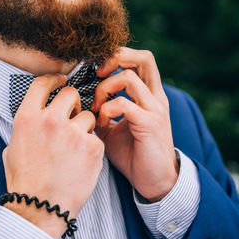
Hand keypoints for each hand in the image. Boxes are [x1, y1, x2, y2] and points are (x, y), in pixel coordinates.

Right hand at [2, 74, 103, 238]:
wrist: (41, 207)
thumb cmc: (25, 180)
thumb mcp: (13, 147)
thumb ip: (27, 125)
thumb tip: (36, 113)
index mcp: (27, 117)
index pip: (42, 83)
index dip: (54, 79)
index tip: (61, 80)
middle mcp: (50, 120)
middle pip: (70, 93)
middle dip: (73, 102)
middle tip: (72, 115)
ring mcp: (73, 133)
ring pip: (87, 115)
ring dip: (84, 127)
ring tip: (76, 146)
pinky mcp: (92, 147)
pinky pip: (96, 137)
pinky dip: (91, 146)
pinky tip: (82, 160)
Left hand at [91, 47, 178, 201]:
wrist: (153, 181)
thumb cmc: (133, 154)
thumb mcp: (113, 128)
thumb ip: (103, 111)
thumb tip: (81, 102)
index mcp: (150, 95)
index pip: (140, 60)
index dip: (118, 57)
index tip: (98, 71)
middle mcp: (156, 98)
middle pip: (143, 58)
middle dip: (115, 59)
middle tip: (98, 75)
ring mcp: (155, 109)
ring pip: (129, 78)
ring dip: (105, 88)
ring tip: (97, 106)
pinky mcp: (149, 124)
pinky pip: (124, 104)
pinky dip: (107, 109)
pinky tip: (101, 123)